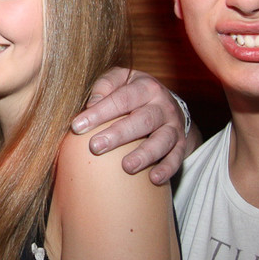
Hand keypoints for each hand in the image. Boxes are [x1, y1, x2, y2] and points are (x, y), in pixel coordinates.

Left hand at [71, 67, 188, 184]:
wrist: (169, 104)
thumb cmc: (134, 93)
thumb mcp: (121, 80)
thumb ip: (104, 86)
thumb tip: (90, 104)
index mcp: (146, 87)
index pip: (121, 99)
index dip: (99, 112)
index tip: (77, 127)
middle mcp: (163, 105)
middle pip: (142, 120)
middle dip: (118, 135)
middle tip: (95, 147)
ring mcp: (173, 126)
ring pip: (162, 140)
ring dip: (145, 155)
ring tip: (126, 167)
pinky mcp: (181, 144)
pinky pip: (177, 158)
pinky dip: (167, 169)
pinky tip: (153, 179)